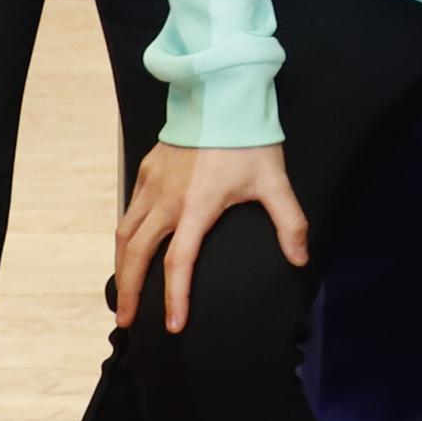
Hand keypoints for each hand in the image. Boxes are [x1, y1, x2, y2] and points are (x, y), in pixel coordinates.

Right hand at [111, 140, 301, 332]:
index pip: (179, 263)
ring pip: (124, 233)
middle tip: (126, 320)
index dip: (175, 297)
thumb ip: (290, 222)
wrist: (222, 95)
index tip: (173, 326)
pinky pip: (127, 210)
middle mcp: (166, 200)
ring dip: (120, 265)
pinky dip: (123, 235)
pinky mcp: (146, 170)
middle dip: (129, 291)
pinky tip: (128, 248)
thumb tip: (301, 259)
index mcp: (197, 207)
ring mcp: (151, 185)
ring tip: (121, 291)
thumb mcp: (275, 181)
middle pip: (135, 255)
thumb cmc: (249, 140)